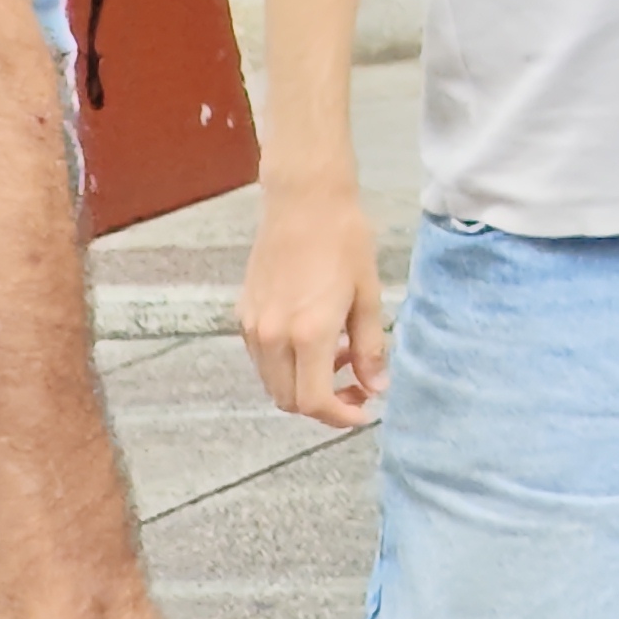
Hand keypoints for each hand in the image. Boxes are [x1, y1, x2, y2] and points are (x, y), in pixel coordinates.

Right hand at [231, 188, 381, 431]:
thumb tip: (376, 387)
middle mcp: (272, 337)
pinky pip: (263, 358)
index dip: (340, 417)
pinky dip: (288, 365)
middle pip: (289, 399)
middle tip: (357, 386)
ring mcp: (252, 326)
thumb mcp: (368, 294)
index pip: (314, 401)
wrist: (304, 201)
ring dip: (305, 384)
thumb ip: (370, 346)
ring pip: (273, 382)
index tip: (364, 412)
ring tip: (340, 355)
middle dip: (324, 404)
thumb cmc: (344, 240)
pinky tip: (315, 338)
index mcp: (307, 333)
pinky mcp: (242, 314)